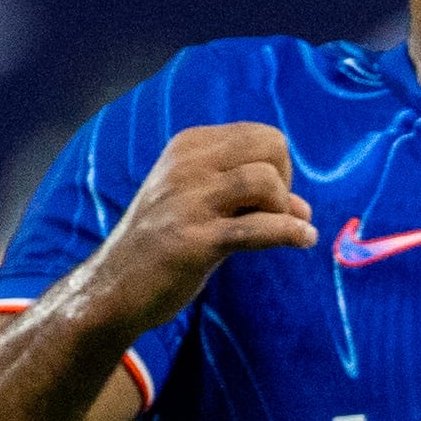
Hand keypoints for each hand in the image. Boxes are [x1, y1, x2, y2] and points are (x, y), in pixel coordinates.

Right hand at [67, 123, 313, 333]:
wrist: (115, 285)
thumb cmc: (165, 244)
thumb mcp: (203, 205)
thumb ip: (250, 199)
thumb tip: (304, 209)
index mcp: (189, 146)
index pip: (262, 135)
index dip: (279, 167)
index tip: (266, 199)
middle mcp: (187, 164)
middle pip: (271, 147)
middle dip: (286, 180)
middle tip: (272, 212)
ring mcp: (189, 200)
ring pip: (266, 181)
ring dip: (282, 209)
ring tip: (276, 230)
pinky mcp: (196, 240)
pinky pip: (260, 228)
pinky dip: (290, 233)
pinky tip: (303, 241)